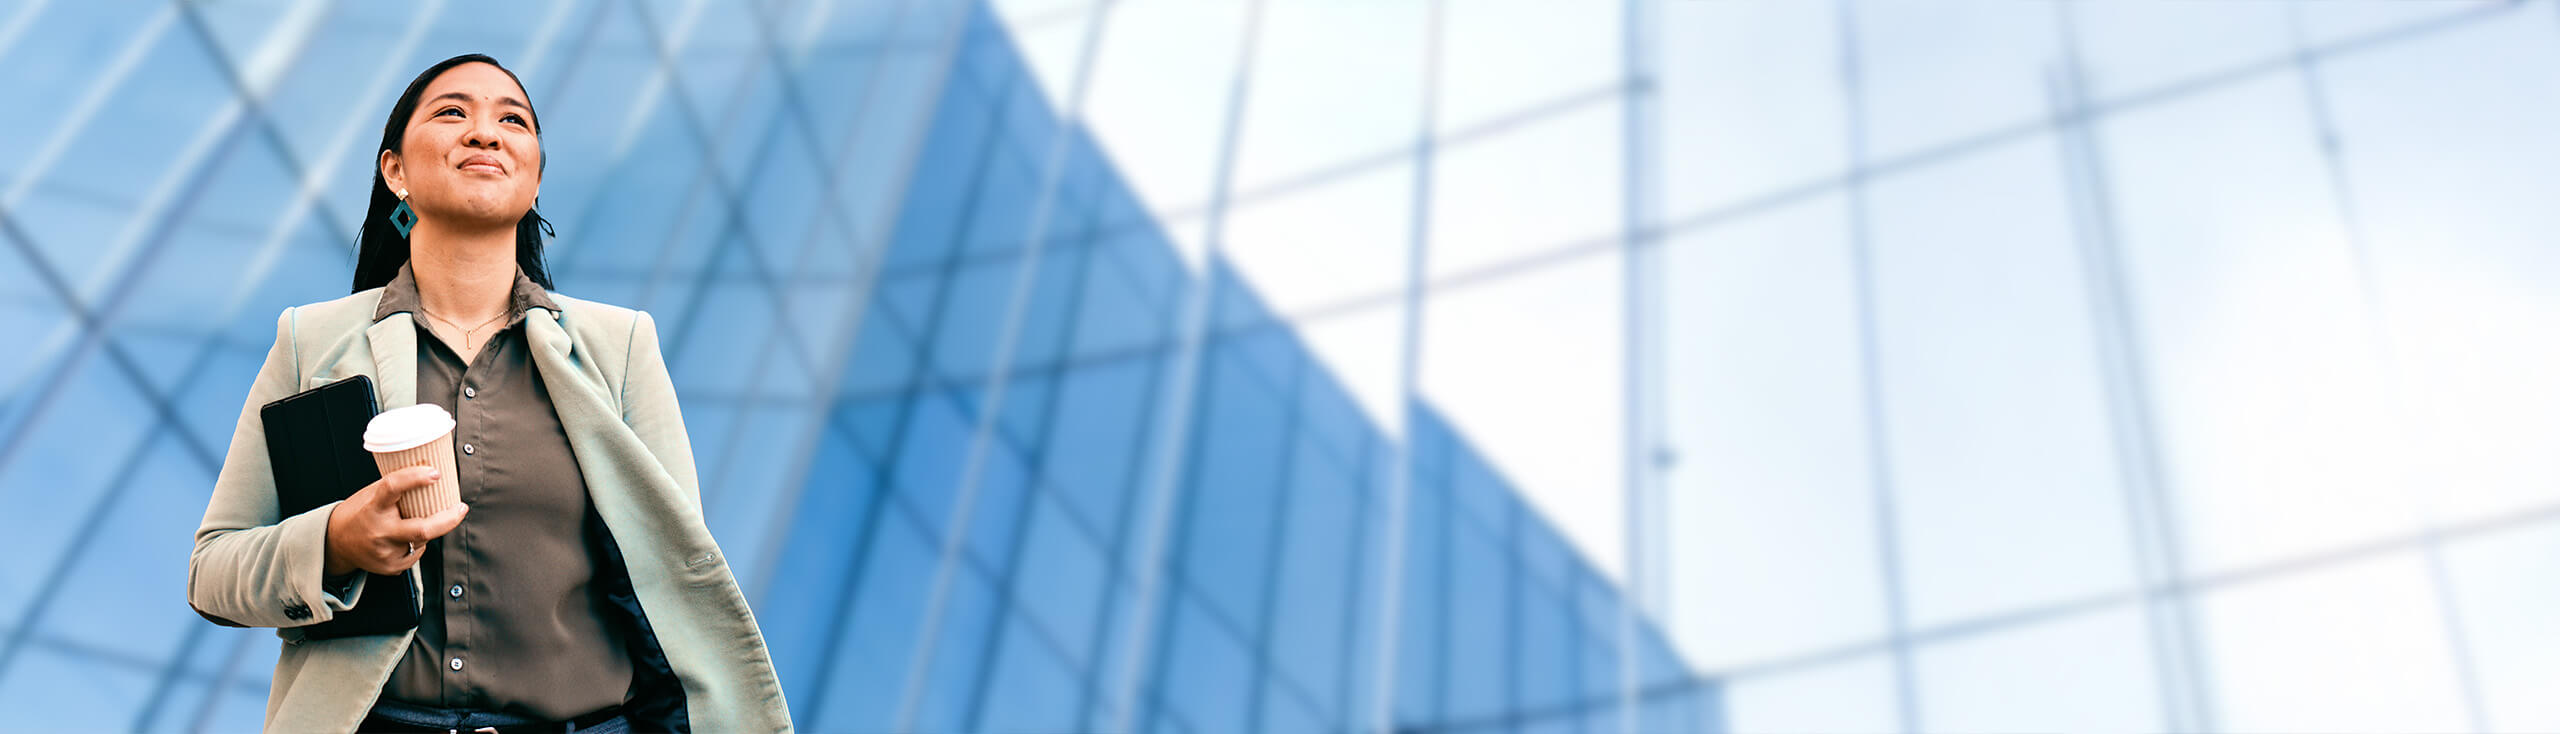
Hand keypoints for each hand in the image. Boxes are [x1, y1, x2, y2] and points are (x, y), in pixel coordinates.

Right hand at [322, 466, 467, 575]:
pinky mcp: (391, 567)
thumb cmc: (359, 513)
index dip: (415, 478)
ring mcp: (385, 552)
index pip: (393, 488)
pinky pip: (416, 553)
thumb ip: (396, 487)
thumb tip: (430, 472)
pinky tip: (403, 538)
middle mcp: (379, 531)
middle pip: (423, 529)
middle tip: (461, 508)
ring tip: (412, 522)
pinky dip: (416, 543)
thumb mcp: (372, 494)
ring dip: (427, 529)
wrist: (335, 543)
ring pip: (422, 540)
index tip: (435, 473)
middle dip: (448, 519)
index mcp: (372, 507)